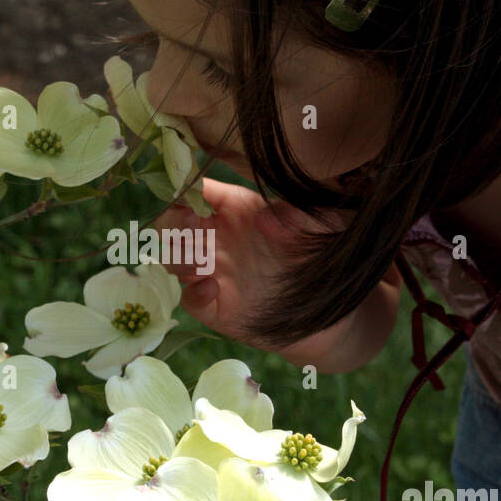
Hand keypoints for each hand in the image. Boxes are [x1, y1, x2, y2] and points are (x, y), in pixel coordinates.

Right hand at [153, 177, 356, 364]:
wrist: (330, 309)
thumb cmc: (320, 256)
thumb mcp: (318, 225)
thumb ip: (296, 215)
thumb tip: (264, 219)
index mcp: (235, 209)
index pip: (195, 192)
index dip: (185, 192)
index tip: (193, 200)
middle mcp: (217, 238)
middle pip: (170, 223)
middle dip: (172, 223)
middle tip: (192, 227)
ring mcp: (212, 272)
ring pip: (171, 258)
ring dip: (176, 256)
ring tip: (200, 260)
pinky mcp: (214, 306)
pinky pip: (188, 298)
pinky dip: (193, 292)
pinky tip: (211, 287)